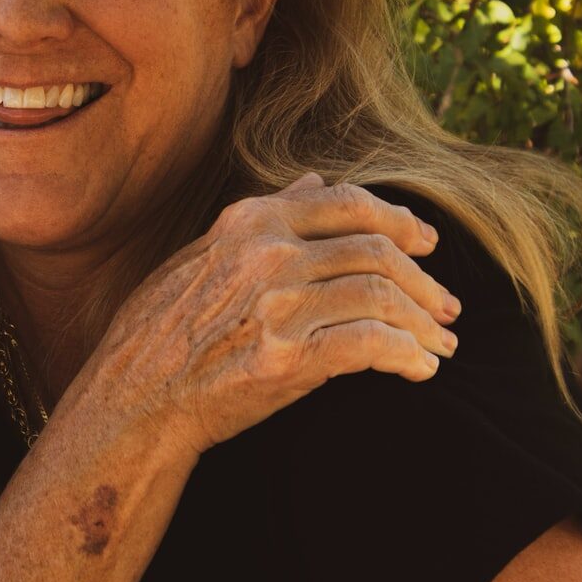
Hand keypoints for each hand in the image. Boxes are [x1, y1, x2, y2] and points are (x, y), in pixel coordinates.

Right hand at [70, 173, 461, 459]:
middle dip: (424, 281)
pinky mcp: (287, 358)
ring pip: (382, 296)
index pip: (348, 203)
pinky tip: (420, 370)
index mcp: (250, 222)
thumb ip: (263, 217)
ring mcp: (278, 304)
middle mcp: (268, 254)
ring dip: (424, 323)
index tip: (428, 244)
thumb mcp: (202, 254)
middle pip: (377, 251)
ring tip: (441, 344)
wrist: (132, 399)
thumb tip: (314, 182)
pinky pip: (371, 345)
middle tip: (448, 306)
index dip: (400, 221)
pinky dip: (407, 355)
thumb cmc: (160, 331)